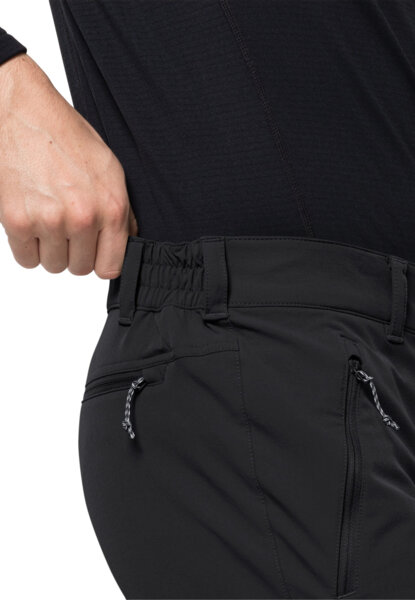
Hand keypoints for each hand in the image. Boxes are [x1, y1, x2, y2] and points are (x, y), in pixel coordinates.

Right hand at [0, 53, 137, 277]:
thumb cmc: (66, 138)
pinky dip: (26, 246)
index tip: (93, 252)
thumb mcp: (110, 170)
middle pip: (80, 269)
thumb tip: (126, 243)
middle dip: (73, 252)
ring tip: (48, 219)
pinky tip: (31, 221)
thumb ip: (122, 212)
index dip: (101, 261)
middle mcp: (83, 218)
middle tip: (66, 225)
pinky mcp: (18, 221)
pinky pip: (25, 259)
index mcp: (112, 208)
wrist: (24, 113)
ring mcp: (50, 221)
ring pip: (53, 266)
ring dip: (49, 250)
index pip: (111, 267)